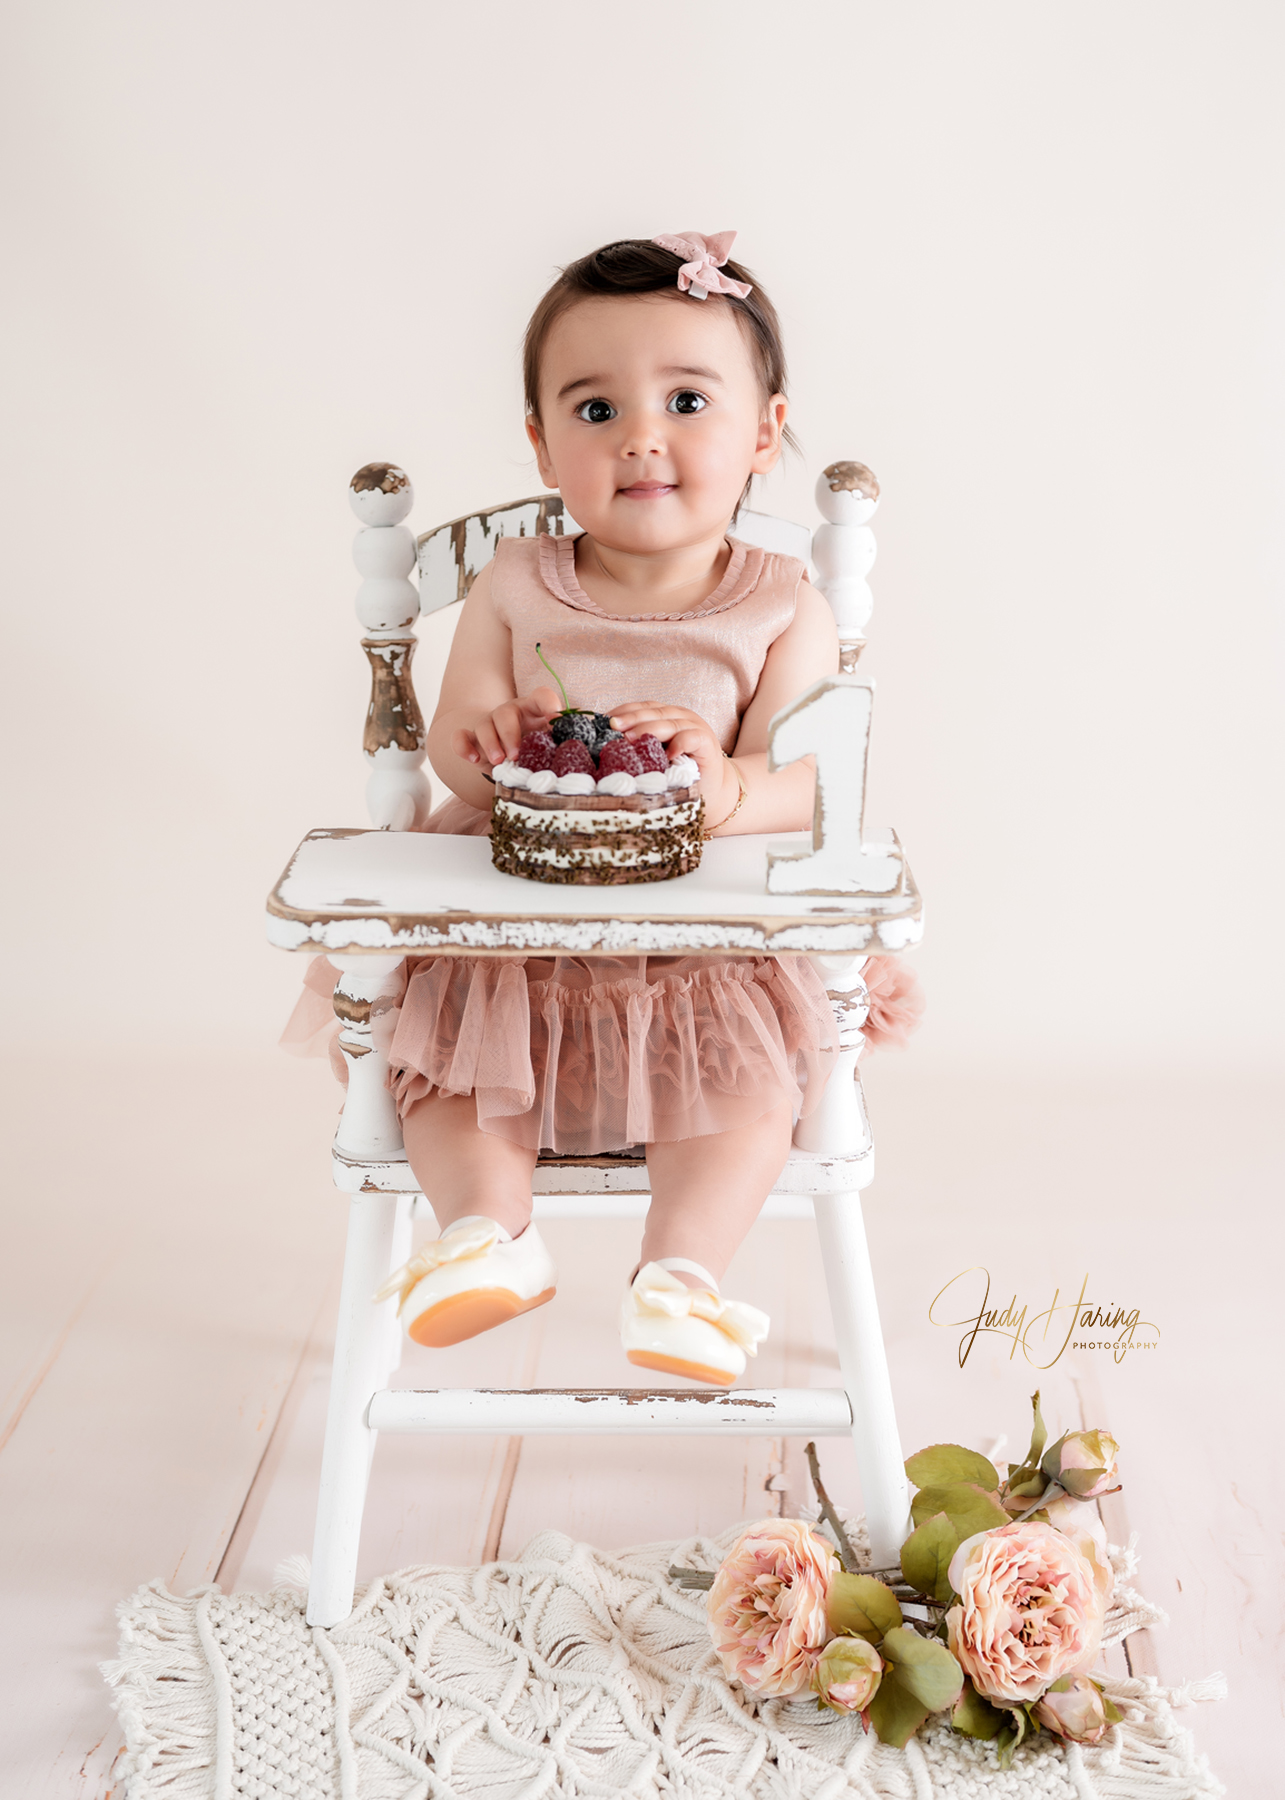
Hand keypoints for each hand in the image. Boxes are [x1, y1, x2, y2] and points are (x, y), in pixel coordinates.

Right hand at [452, 686, 560, 767]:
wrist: (506, 754)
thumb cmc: (534, 748)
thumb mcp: (550, 744)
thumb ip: (562, 740)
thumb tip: (576, 740)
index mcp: (533, 710)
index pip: (541, 696)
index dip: (548, 703)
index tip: (555, 717)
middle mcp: (509, 713)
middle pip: (505, 713)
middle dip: (510, 734)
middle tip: (516, 756)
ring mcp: (489, 725)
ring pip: (483, 725)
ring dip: (490, 744)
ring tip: (500, 762)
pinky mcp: (472, 741)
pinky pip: (460, 737)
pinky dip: (464, 747)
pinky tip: (474, 759)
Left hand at [608, 700, 739, 817]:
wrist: (712, 791)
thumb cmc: (677, 775)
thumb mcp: (653, 758)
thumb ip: (636, 748)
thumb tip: (602, 746)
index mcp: (664, 716)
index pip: (641, 707)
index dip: (622, 712)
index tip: (602, 722)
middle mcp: (680, 717)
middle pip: (653, 712)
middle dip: (631, 719)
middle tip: (612, 727)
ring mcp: (695, 727)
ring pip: (670, 722)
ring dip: (649, 729)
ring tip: (630, 739)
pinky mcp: (707, 742)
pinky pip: (692, 738)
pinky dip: (680, 743)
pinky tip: (667, 753)